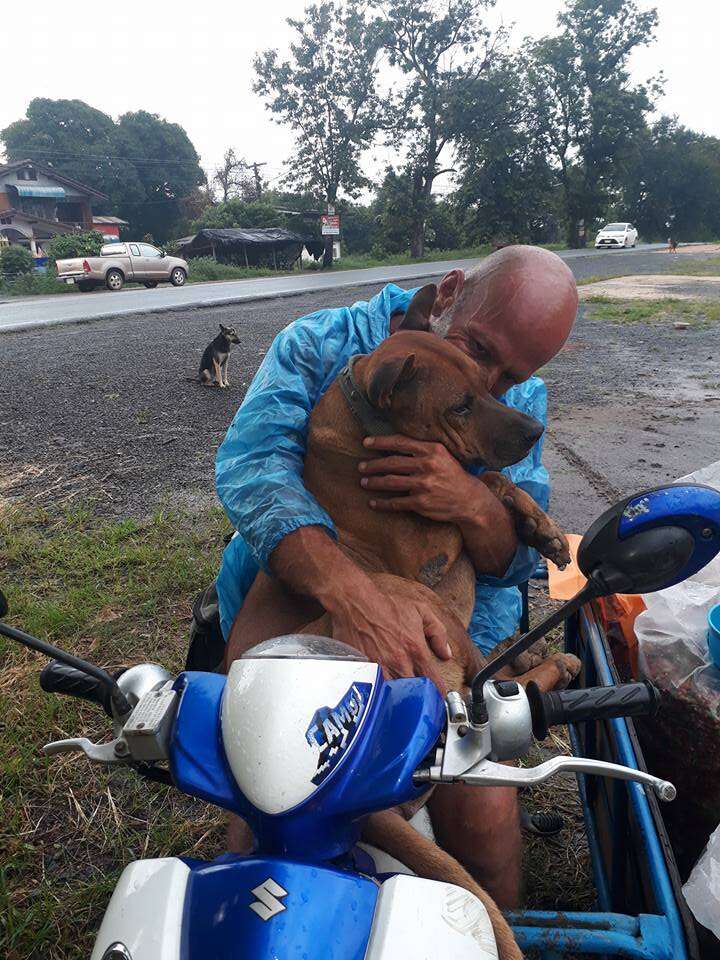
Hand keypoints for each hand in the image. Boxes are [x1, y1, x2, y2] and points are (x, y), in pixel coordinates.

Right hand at [269, 527, 450, 687]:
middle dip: (419, 700)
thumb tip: (446, 654)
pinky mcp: (364, 670)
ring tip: (405, 706)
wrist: (355, 603)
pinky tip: (384, 698)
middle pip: (414, 693)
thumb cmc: (386, 606)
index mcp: (415, 650)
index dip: (440, 694)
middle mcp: (399, 662)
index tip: (442, 701)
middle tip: (423, 705)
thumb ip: (438, 632)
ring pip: (395, 695)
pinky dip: (381, 695)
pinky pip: (376, 689)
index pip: (433, 681)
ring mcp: (380, 668)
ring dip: (400, 699)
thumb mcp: (421, 611)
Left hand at [359, 434, 487, 521]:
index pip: (400, 443)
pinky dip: (382, 503)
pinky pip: (396, 502)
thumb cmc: (452, 475)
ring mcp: (424, 484)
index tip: (366, 442)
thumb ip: (421, 450)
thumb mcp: (442, 456)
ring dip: (374, 482)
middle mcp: (427, 465)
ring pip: (391, 482)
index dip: (380, 442)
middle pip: (392, 463)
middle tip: (360, 467)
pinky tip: (373, 502)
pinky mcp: (421, 502)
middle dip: (372, 465)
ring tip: (364, 482)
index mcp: (431, 450)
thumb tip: (391, 448)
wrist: (469, 499)